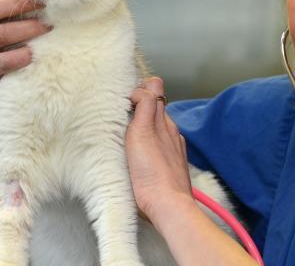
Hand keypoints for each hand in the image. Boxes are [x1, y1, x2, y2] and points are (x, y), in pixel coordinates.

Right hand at [126, 77, 192, 221]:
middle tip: (120, 117)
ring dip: (143, 125)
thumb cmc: (151, 173)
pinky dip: (150, 143)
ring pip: (158, 126)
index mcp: (163, 121)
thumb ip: (145, 105)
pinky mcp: (172, 164)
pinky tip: (139, 155)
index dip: (139, 90)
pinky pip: (161, 144)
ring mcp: (174, 147)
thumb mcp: (142, 132)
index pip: (155, 89)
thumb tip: (144, 87)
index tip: (124, 102)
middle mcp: (171, 131)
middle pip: (156, 106)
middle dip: (139, 106)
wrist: (168, 206)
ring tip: (126, 136)